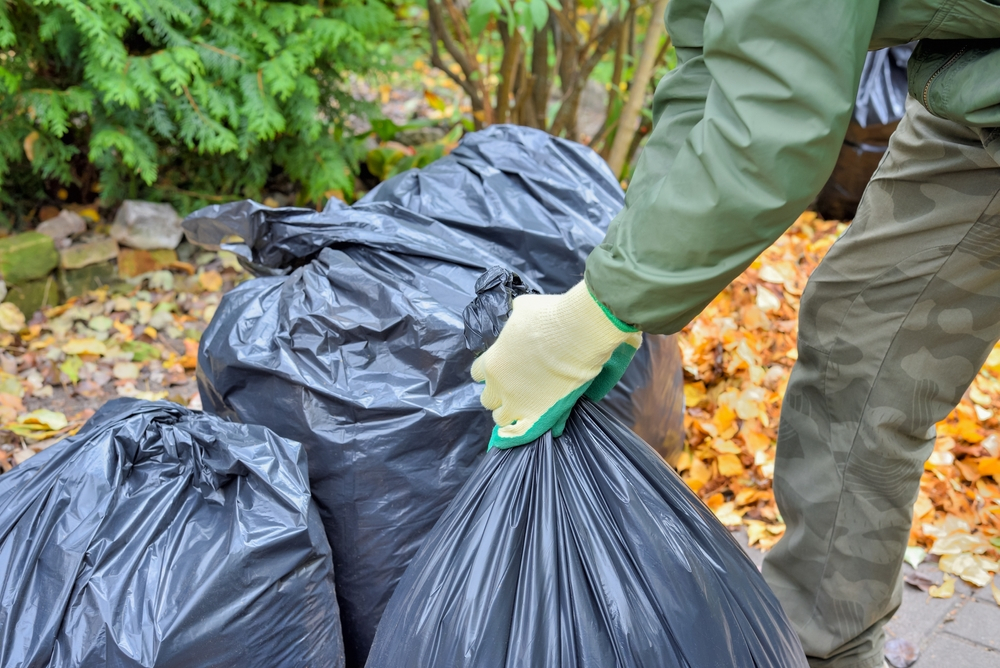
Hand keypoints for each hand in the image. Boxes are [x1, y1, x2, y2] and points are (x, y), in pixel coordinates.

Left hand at [471, 280, 641, 449]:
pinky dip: (522, 429)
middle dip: (498, 393)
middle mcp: (499, 386)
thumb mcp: (522, 310)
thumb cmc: (549, 316)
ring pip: (501, 418)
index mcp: (492, 361)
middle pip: (487, 399)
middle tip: (514, 385)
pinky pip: (521, 432)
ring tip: (523, 404)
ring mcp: (518, 403)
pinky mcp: (538, 415)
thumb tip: (517, 317)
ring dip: (509, 412)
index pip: (477, 373)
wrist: (577, 332)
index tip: (502, 366)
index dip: (489, 370)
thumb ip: (513, 320)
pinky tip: (529, 422)